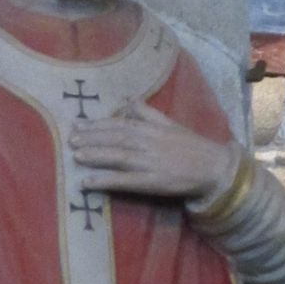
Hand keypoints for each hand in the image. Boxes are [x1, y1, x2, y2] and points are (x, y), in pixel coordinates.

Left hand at [69, 99, 239, 207]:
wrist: (214, 167)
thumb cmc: (191, 146)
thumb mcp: (169, 123)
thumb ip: (147, 112)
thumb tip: (126, 100)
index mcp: (151, 127)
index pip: (120, 123)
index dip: (97, 124)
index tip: (78, 124)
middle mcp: (148, 142)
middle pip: (115, 138)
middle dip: (91, 138)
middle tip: (70, 139)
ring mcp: (150, 162)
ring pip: (117, 156)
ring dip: (95, 155)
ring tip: (75, 155)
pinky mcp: (152, 182)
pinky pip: (125, 181)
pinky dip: (105, 181)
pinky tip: (88, 183)